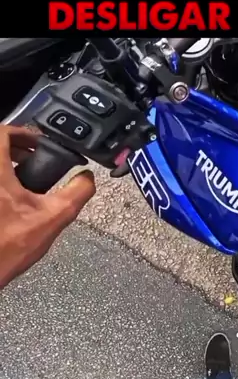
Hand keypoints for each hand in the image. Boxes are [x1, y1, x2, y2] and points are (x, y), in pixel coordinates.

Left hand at [0, 125, 95, 289]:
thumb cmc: (10, 246)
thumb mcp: (54, 217)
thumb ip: (77, 192)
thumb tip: (88, 178)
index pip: (3, 133)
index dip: (22, 132)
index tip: (37, 142)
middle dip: (15, 147)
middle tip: (33, 156)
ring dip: (7, 163)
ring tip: (24, 176)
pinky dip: (3, 181)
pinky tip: (14, 199)